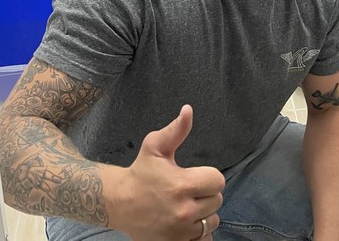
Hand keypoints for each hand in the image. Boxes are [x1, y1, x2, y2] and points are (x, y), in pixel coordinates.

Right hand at [103, 104, 224, 240]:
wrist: (120, 203)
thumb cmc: (140, 173)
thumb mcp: (154, 146)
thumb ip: (175, 130)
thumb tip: (188, 110)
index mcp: (181, 185)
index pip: (218, 181)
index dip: (209, 176)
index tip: (196, 176)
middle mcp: (184, 211)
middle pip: (217, 201)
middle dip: (206, 193)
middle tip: (189, 190)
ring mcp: (180, 232)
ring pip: (212, 221)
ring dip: (203, 214)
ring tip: (186, 205)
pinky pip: (203, 240)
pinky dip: (199, 233)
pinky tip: (187, 223)